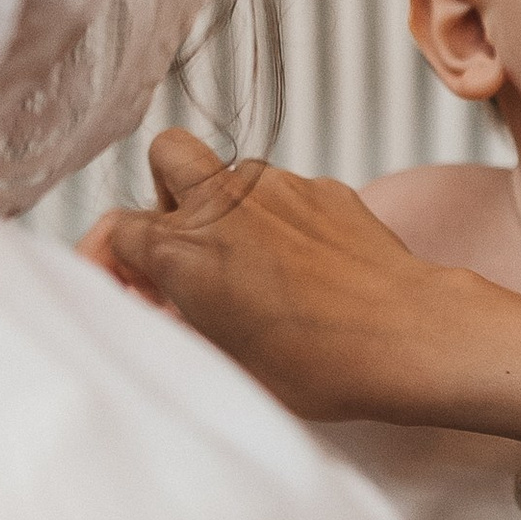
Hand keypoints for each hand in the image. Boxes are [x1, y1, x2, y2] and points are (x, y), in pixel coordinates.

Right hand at [83, 132, 462, 422]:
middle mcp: (222, 204)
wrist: (406, 337)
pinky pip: (285, 191)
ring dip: (226, 205)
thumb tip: (160, 306)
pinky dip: (281, 219)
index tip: (129, 287)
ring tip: (250, 262)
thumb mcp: (224, 362)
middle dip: (164, 191)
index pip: (118, 230)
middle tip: (182, 241)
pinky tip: (305, 266)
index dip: (114, 260)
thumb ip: (180, 323)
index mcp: (182, 251)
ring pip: (230, 170)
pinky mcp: (325, 189)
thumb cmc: (316, 366)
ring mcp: (277, 188)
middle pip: (165, 153)